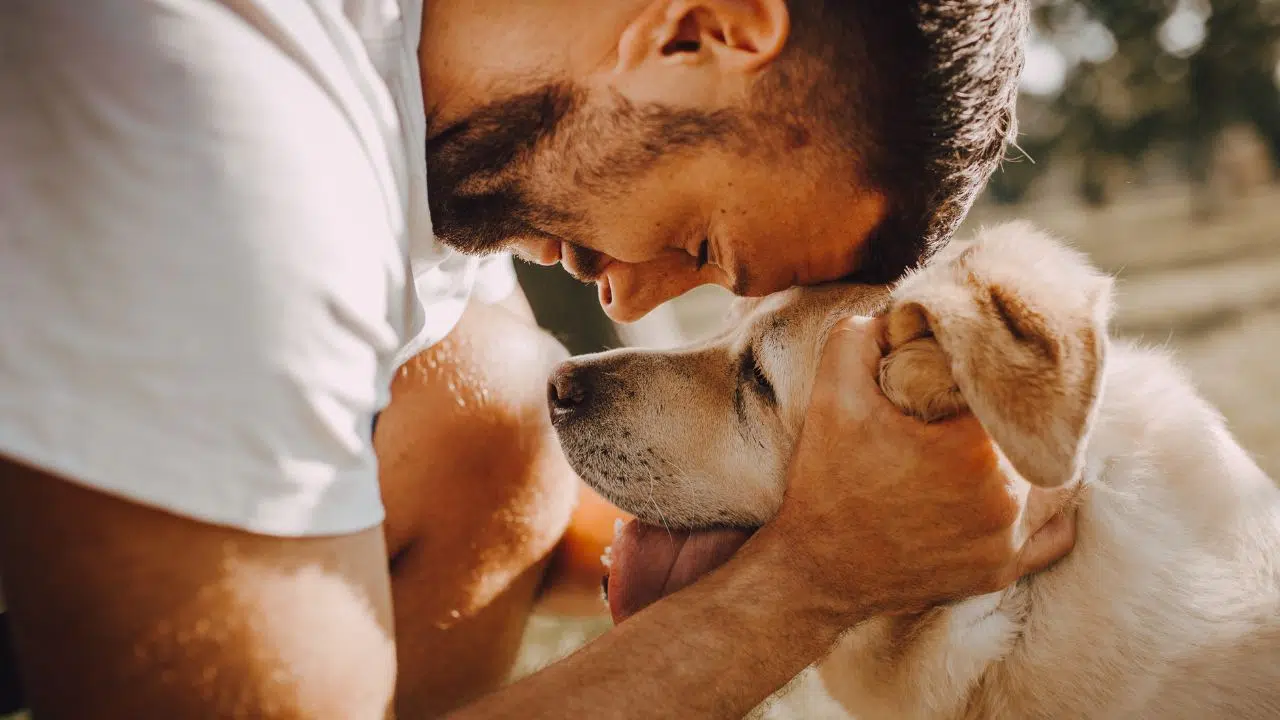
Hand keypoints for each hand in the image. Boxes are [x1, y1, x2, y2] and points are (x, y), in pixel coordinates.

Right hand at [762, 315, 1076, 620]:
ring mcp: (1008, 542)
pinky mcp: (1002, 571)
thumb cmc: (827, 483)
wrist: (815, 571)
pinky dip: (1047, 507)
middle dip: (1016, 411)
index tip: (976, 363)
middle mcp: (1006, 499)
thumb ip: (861, 336)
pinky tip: (1022, 484)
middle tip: (987, 398)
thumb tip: (901, 314)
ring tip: (1006, 435)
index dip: (997, 369)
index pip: (1014, 389)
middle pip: (1039, 432)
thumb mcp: (833, 396)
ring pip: (1057, 479)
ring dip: (1037, 454)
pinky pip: (1055, 533)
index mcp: (975, 450)